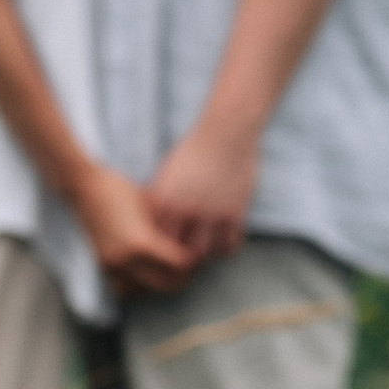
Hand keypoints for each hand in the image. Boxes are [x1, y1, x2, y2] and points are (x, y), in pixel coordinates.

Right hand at [75, 162, 190, 295]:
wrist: (86, 187)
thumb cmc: (122, 189)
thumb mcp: (153, 205)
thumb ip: (171, 227)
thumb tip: (193, 242)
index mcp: (141, 243)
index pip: (179, 265)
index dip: (193, 261)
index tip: (198, 254)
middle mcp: (125, 260)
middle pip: (164, 284)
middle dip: (181, 277)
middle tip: (190, 267)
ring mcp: (112, 265)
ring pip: (143, 291)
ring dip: (158, 284)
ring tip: (169, 272)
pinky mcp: (103, 266)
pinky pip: (124, 289)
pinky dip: (137, 287)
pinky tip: (147, 275)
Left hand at [146, 117, 257, 263]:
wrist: (226, 134)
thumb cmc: (194, 150)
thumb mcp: (167, 173)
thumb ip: (160, 198)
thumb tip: (154, 221)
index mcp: (164, 200)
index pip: (155, 239)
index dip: (159, 246)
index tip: (164, 247)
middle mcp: (185, 210)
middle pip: (177, 251)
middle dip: (179, 255)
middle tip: (183, 254)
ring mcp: (210, 214)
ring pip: (204, 253)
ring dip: (203, 253)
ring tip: (202, 248)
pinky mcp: (234, 214)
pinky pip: (229, 245)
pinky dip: (225, 247)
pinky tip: (222, 240)